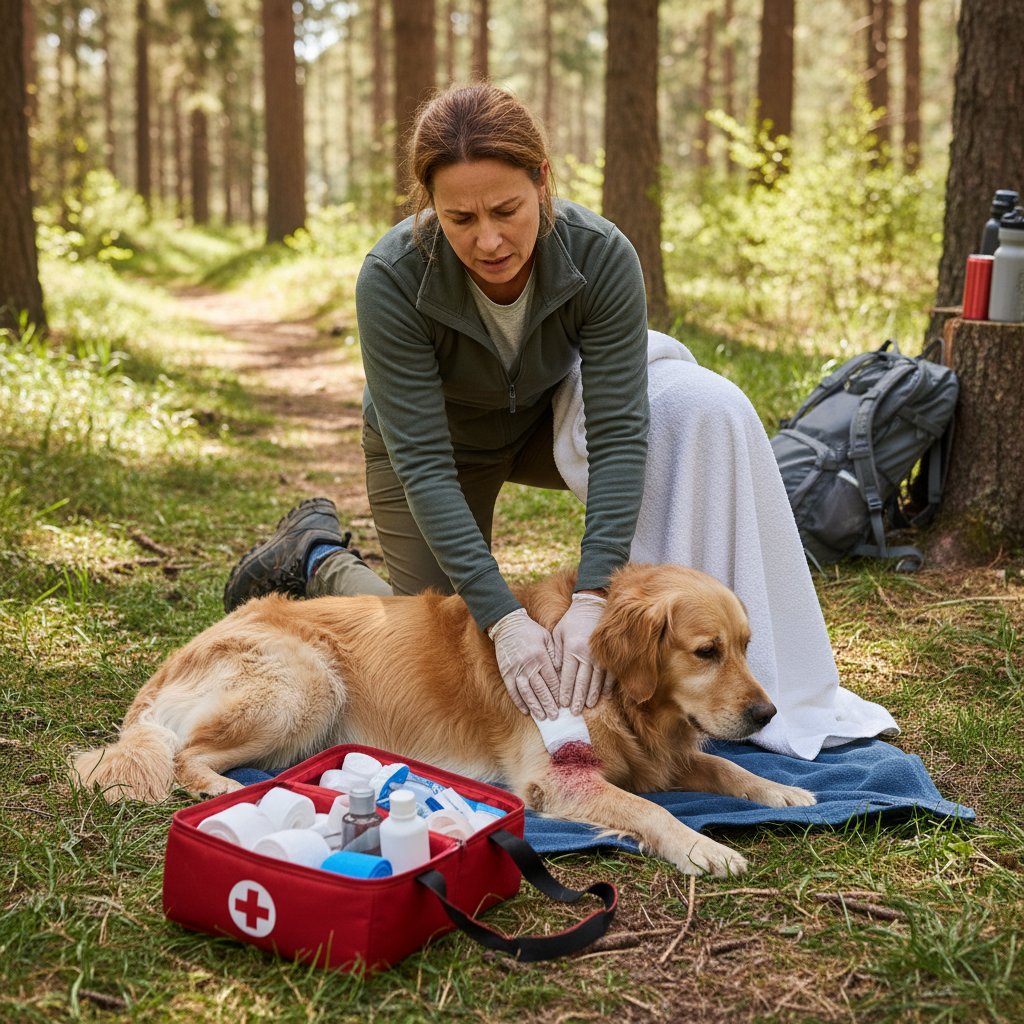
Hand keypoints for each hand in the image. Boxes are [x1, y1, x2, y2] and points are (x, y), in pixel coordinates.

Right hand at [486, 609, 559, 718]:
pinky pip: (512, 690)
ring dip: (534, 706)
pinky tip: (525, 710)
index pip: (552, 679)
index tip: (564, 704)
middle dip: (548, 704)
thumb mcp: (547, 638)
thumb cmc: (530, 631)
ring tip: (542, 717)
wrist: (507, 624)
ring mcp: (515, 669)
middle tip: (555, 716)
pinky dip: (518, 701)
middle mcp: (528, 665)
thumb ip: (555, 654)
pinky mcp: (506, 672)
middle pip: (540, 689)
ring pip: (526, 692)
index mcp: (541, 656)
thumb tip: (563, 672)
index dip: (558, 693)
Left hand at [552, 592, 614, 712]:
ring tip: (587, 707)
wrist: (591, 605)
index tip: (562, 703)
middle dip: (577, 698)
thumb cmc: (571, 620)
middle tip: (574, 712)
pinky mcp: (610, 653)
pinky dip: (606, 686)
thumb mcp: (558, 633)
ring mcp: (600, 654)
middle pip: (582, 682)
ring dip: (592, 695)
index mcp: (571, 649)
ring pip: (596, 680)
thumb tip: (553, 672)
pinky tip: (603, 695)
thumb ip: (556, 653)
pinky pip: (609, 673)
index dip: (564, 691)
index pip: (567, 676)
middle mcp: (586, 654)